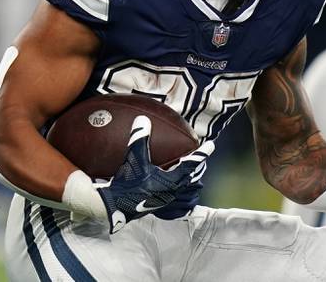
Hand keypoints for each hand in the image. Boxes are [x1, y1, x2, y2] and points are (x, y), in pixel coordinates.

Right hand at [94, 115, 214, 233]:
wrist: (114, 207)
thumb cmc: (126, 184)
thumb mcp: (134, 159)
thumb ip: (139, 138)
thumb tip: (143, 119)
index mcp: (171, 182)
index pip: (191, 165)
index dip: (201, 154)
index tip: (211, 145)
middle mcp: (171, 193)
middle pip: (191, 179)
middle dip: (197, 168)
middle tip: (201, 158)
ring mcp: (165, 201)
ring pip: (184, 191)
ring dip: (189, 180)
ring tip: (190, 172)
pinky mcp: (157, 206)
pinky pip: (173, 199)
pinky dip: (177, 191)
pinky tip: (171, 188)